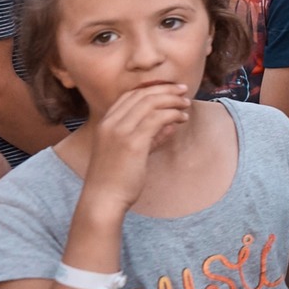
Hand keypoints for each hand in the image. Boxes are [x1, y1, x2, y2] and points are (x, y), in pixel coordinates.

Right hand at [84, 83, 191, 214]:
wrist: (103, 201)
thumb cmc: (115, 180)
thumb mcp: (129, 152)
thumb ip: (149, 137)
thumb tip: (170, 124)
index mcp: (105, 123)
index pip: (130, 95)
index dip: (152, 88)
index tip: (170, 88)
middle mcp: (110, 123)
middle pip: (142, 95)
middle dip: (166, 89)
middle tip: (183, 90)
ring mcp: (120, 131)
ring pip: (151, 102)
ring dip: (172, 100)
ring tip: (186, 104)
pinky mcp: (132, 142)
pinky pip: (157, 118)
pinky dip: (173, 114)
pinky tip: (182, 119)